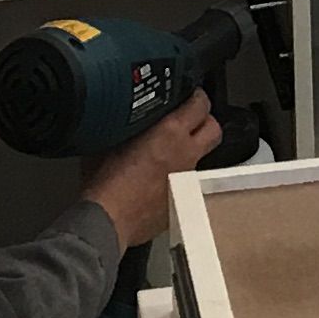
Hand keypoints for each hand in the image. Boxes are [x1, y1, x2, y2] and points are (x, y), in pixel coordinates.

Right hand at [75, 94, 221, 248]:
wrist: (107, 221)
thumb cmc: (105, 183)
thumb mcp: (110, 141)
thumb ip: (125, 127)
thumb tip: (123, 120)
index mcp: (170, 133)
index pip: (200, 104)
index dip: (197, 97)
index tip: (189, 96)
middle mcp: (186, 154)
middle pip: (213, 130)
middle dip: (204, 123)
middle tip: (190, 121)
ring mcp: (187, 180)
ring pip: (201, 158)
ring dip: (191, 152)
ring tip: (172, 152)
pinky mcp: (183, 201)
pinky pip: (187, 183)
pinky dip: (178, 178)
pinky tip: (159, 180)